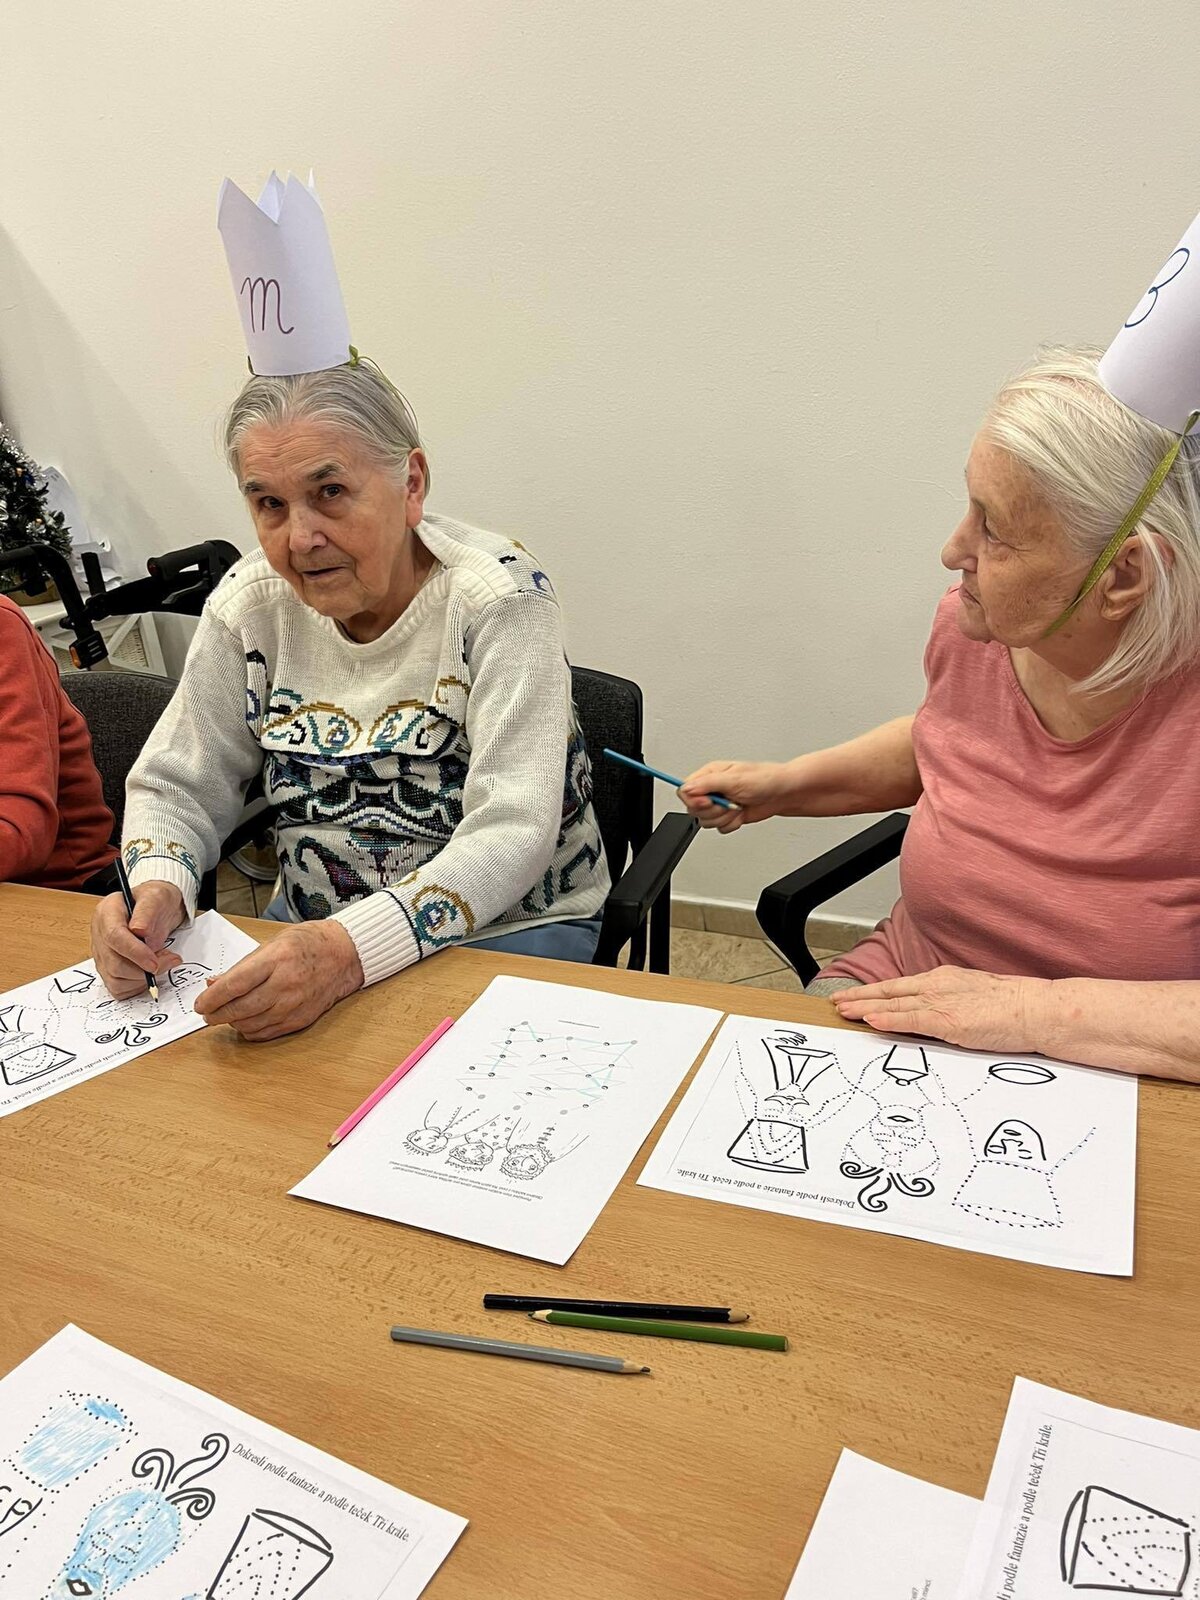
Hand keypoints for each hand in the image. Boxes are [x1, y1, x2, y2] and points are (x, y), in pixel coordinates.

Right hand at [92, 881, 186, 997]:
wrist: (158, 909)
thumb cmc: (156, 901)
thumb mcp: (157, 896)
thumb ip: (147, 911)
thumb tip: (140, 930)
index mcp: (107, 912)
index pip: (113, 936)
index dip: (134, 952)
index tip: (154, 962)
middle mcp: (99, 934)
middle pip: (114, 963)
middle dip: (144, 969)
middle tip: (170, 960)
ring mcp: (102, 953)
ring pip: (115, 979)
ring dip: (143, 978)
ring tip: (162, 962)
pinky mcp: (108, 968)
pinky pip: (118, 987)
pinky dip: (137, 986)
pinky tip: (150, 973)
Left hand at [193, 919, 364, 1040]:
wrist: (344, 955)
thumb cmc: (307, 944)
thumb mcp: (272, 944)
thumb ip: (242, 966)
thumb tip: (214, 983)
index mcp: (276, 959)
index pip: (235, 984)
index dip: (212, 998)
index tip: (200, 1003)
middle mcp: (286, 984)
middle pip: (241, 1008)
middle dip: (217, 1014)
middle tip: (207, 1014)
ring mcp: (294, 1004)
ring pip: (251, 1024)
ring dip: (232, 1023)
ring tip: (224, 1016)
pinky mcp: (300, 1019)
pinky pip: (267, 1032)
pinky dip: (250, 1030)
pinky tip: (245, 1022)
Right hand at [677, 761, 786, 832]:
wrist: (783, 794)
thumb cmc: (765, 779)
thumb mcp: (734, 779)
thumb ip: (708, 784)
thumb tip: (687, 788)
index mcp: (709, 775)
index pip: (685, 790)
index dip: (694, 800)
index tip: (709, 802)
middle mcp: (712, 789)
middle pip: (694, 809)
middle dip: (714, 811)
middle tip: (729, 803)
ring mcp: (719, 804)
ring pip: (706, 821)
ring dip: (724, 818)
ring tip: (738, 807)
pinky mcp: (727, 816)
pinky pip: (719, 828)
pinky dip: (732, 824)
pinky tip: (741, 814)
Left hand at [829, 966, 1051, 1052]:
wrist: (1037, 1008)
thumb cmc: (1014, 1007)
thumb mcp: (976, 997)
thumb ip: (953, 1003)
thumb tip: (939, 1015)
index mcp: (945, 979)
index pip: (902, 986)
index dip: (876, 991)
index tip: (857, 995)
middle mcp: (938, 985)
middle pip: (890, 990)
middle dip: (861, 996)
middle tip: (838, 1002)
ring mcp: (942, 1001)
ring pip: (894, 1003)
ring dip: (865, 1007)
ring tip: (843, 1011)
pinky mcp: (948, 1020)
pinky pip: (911, 1019)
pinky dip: (888, 1019)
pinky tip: (870, 1019)